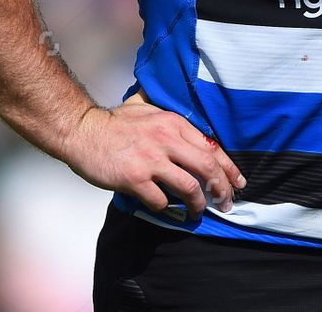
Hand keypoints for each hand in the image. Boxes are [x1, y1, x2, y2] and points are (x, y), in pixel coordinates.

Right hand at [58, 90, 244, 216]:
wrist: (83, 131)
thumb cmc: (114, 122)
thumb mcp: (148, 109)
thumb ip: (170, 121)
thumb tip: (192, 134)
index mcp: (174, 124)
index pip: (212, 148)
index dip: (229, 169)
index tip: (238, 183)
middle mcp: (167, 140)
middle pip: (207, 168)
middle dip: (222, 189)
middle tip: (225, 203)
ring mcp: (152, 160)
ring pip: (190, 187)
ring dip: (199, 204)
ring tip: (199, 212)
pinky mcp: (135, 178)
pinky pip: (161, 200)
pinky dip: (167, 209)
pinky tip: (167, 210)